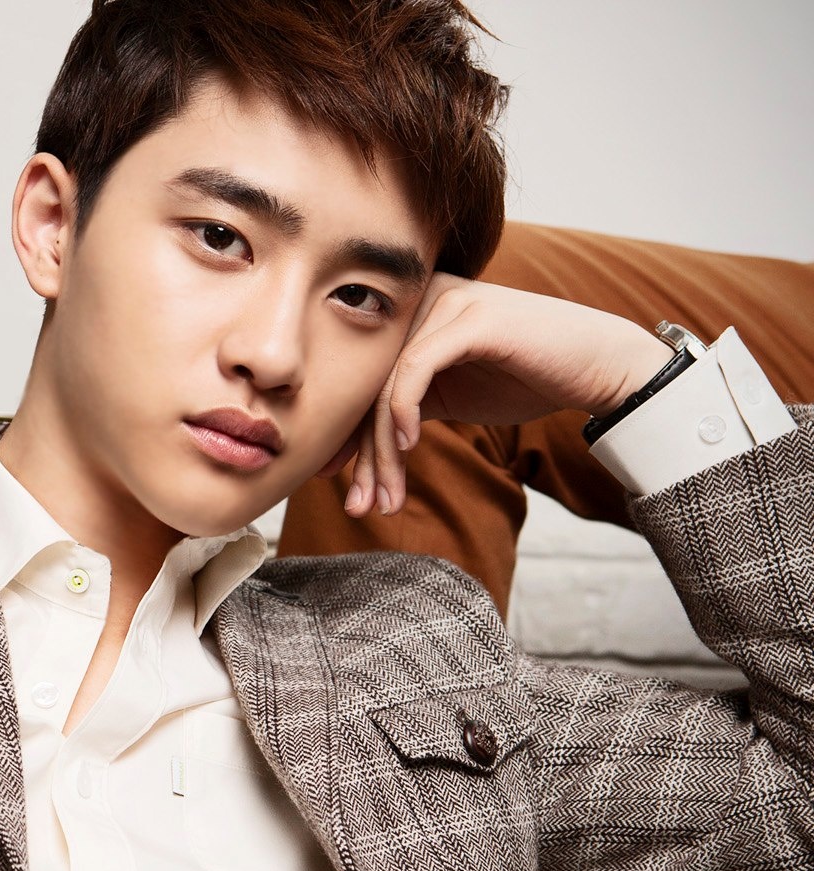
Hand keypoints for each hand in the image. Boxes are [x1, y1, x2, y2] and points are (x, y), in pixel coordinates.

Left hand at [337, 271, 676, 516]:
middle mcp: (419, 300)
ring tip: (385, 499)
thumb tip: (345, 450)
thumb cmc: (525, 379)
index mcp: (408, 315)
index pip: (360, 381)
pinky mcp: (471, 318)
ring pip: (387, 386)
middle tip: (359, 507)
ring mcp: (445, 303)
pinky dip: (403, 412)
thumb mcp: (448, 396)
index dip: (344, 435)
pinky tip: (408, 448)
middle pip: (366, 386)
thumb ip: (401, 408)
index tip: (332, 483)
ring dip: (382, 452)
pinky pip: (415, 368)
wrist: (600, 365)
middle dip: (360, 455)